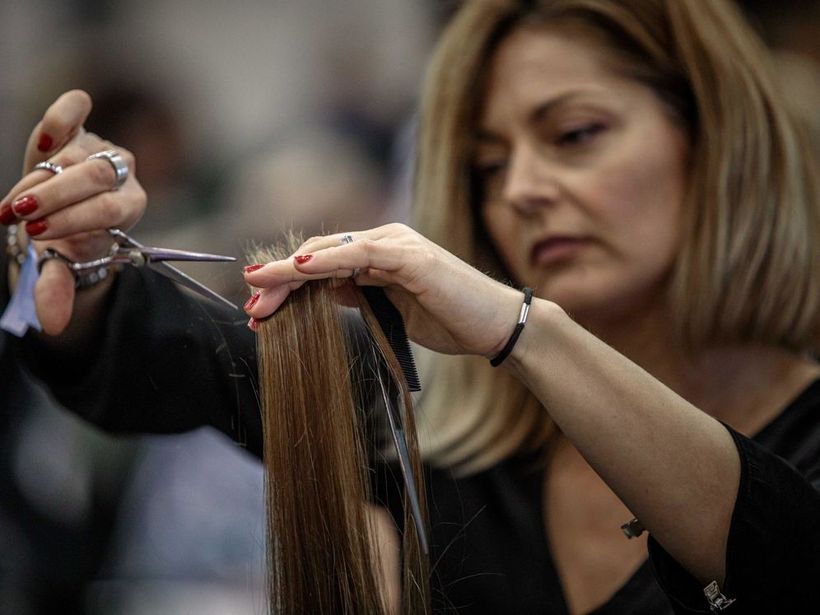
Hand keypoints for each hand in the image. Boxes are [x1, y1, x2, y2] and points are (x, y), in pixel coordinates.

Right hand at [1, 90, 146, 334]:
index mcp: (129, 207)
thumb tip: (53, 326)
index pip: (109, 209)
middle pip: (96, 176)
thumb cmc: (65, 242)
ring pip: (74, 152)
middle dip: (54, 196)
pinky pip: (73, 112)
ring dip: (38, 177)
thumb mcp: (61, 266)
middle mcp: (123, 174)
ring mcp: (99, 146)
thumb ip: (57, 289)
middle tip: (18, 216)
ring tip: (14, 203)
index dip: (73, 218)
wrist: (59, 214)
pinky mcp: (75, 128)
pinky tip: (43, 140)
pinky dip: (61, 118)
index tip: (37, 232)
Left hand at [242, 223, 526, 356]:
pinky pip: (362, 254)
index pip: (321, 265)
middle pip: (317, 256)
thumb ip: (357, 296)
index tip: (258, 308)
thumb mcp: (390, 311)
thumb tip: (318, 294)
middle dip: (278, 279)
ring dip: (290, 270)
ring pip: (331, 252)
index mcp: (378, 255)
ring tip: (257, 285)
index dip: (286, 283)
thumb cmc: (450, 320)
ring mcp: (398, 246)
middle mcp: (384, 242)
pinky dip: (330, 260)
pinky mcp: (412, 257)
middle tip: (248, 304)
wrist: (496, 326)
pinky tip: (300, 268)